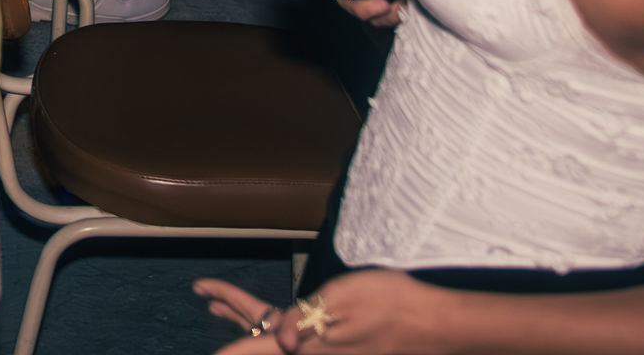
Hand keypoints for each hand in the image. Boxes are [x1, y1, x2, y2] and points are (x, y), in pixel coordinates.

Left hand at [194, 267, 434, 350]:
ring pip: (280, 339)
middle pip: (263, 339)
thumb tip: (276, 340)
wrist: (438, 324)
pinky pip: (301, 341)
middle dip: (232, 313)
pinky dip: (277, 330)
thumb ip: (302, 321)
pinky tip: (275, 323)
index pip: (258, 347)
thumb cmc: (392, 303)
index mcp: (311, 344)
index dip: (230, 350)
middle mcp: (318, 354)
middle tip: (205, 294)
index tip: (209, 347)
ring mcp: (333, 353)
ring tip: (222, 306)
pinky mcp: (347, 350)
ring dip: (249, 320)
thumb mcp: (341, 301)